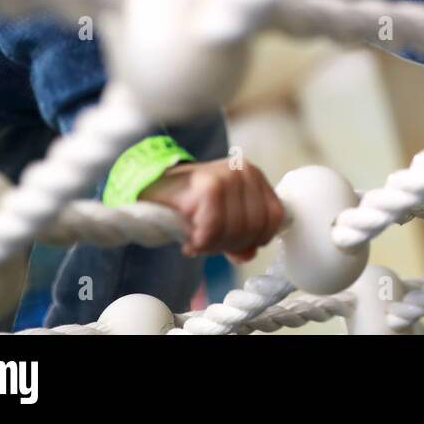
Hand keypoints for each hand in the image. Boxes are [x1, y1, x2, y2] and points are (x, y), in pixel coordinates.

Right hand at [139, 158, 285, 262]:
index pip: (275, 218)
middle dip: (230, 244)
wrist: (149, 189)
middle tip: (208, 242)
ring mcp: (228, 176)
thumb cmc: (188, 205)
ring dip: (213, 245)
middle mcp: (245, 171)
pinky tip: (189, 238)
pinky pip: (214, 230)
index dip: (256, 239)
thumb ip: (243, 236)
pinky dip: (201, 242)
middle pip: (255, 227)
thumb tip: (249, 253)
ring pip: (236, 230)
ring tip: (197, 239)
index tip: (233, 244)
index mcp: (255, 176)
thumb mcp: (223, 219)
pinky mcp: (209, 186)